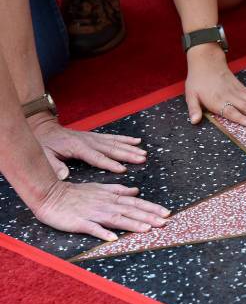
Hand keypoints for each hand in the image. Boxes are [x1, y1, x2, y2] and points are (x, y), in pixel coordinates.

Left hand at [28, 112, 146, 179]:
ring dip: (130, 148)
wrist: (43, 127)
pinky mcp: (95, 136)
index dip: (110, 164)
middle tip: (141, 158)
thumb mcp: (45, 155)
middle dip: (128, 154)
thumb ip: (54, 165)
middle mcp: (89, 141)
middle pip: (112, 149)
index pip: (96, 157)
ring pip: (115, 143)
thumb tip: (64, 176)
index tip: (122, 169)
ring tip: (143, 152)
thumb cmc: (45, 143)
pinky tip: (137, 141)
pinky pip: (113, 138)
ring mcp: (93, 137)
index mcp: (78, 147)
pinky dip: (126, 139)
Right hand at [33, 181, 170, 240]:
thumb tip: (136, 191)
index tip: (167, 213)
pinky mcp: (80, 222)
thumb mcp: (99, 188)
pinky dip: (103, 233)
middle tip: (165, 223)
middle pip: (131, 211)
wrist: (50, 195)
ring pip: (117, 219)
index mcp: (111, 198)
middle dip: (149, 217)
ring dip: (132, 224)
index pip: (136, 203)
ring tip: (147, 230)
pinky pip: (93, 229)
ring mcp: (93, 214)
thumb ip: (118, 190)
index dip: (152, 208)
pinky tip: (113, 239)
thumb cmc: (75, 193)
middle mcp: (106, 205)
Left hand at [186, 44, 245, 126]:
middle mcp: (231, 97)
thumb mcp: (190, 94)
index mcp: (218, 100)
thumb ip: (194, 108)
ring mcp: (239, 92)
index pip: (231, 111)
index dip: (241, 118)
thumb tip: (193, 121)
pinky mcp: (244, 88)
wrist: (206, 61)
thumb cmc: (198, 80)